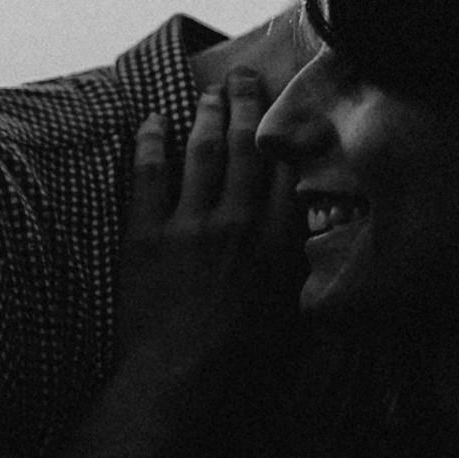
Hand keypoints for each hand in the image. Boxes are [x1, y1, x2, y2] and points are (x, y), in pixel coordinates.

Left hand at [116, 67, 302, 385]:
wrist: (183, 378)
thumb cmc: (241, 359)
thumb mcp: (290, 312)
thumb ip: (297, 267)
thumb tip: (311, 240)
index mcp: (277, 241)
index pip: (286, 169)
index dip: (285, 132)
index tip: (286, 108)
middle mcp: (239, 222)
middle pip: (246, 149)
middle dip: (247, 106)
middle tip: (244, 78)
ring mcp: (191, 225)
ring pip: (202, 154)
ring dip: (207, 117)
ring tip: (210, 94)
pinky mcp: (146, 235)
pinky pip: (147, 175)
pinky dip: (149, 143)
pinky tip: (151, 122)